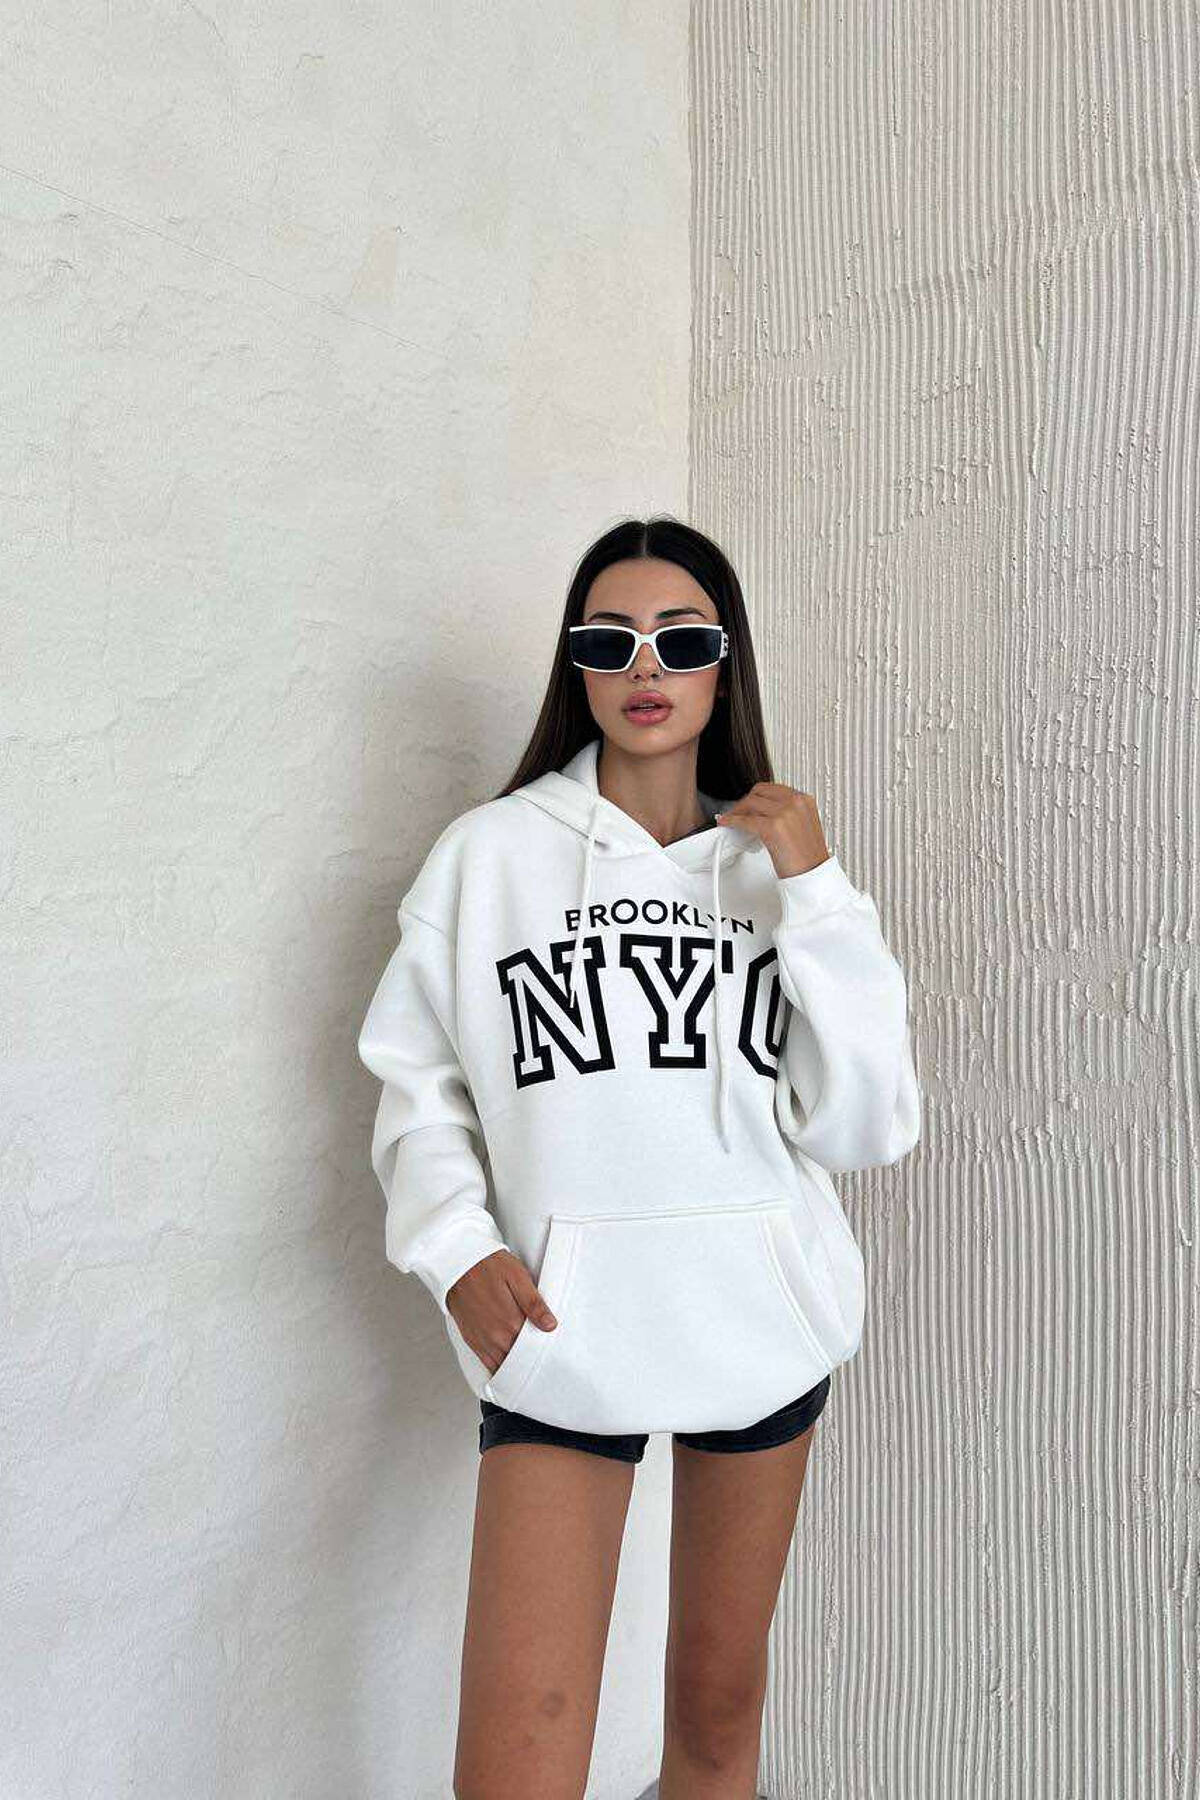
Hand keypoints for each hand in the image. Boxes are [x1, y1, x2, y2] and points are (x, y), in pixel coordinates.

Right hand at [446, 1248, 558, 1374]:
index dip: (545, 1350)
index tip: (554, 1349)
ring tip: (529, 1362)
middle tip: (545, 1356)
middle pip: (520, 1359)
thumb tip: (550, 1325)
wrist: (458, 1263)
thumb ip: (533, 1303)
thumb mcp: (517, 1276)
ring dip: (517, 1366)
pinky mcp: (472, 1340)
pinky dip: (500, 1368)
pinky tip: (508, 1364)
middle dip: (532, 1359)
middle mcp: (495, 1336)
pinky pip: (488, 1364)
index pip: (534, 1348)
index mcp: (511, 1321)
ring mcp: (483, 1340)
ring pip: (504, 1365)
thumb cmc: (489, 1265)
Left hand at [714, 783, 830, 879]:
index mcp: (804, 800)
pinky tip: (727, 823)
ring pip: (751, 802)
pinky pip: (745, 820)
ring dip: (737, 810)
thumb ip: (787, 813)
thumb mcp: (803, 825)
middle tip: (738, 812)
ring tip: (732, 818)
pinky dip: (732, 820)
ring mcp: (785, 813)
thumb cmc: (808, 857)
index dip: (757, 796)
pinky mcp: (772, 827)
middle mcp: (796, 802)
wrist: (812, 874)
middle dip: (746, 802)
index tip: (749, 804)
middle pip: (760, 792)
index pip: (774, 788)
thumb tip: (764, 811)